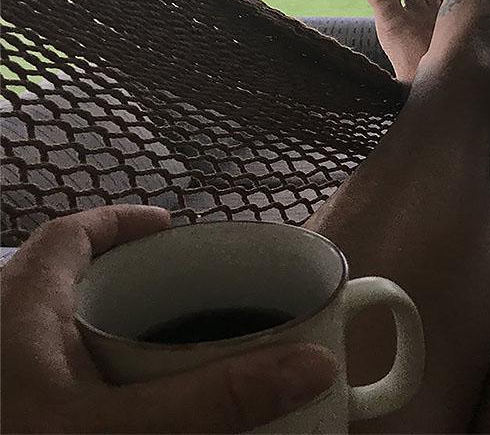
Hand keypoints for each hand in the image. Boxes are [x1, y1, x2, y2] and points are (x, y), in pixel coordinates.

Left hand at [1, 206, 336, 432]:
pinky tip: (118, 395)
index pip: (68, 236)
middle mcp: (3, 332)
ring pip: (55, 329)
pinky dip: (87, 368)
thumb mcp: (119, 429)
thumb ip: (211, 400)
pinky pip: (50, 369)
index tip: (170, 225)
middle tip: (176, 289)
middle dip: (124, 275)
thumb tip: (315, 363)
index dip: (120, 221)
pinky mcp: (13, 408)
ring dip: (106, 324)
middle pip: (65, 277)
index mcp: (18, 309)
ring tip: (156, 340)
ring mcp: (5, 376)